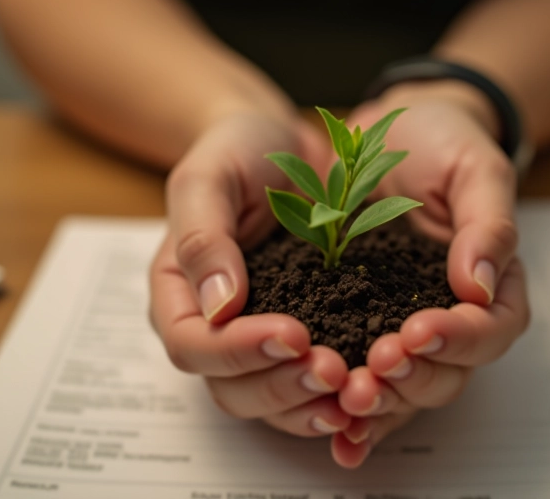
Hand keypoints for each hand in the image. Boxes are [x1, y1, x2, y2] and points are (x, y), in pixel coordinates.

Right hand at [149, 113, 353, 438]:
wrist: (287, 144)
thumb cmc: (239, 151)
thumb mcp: (209, 176)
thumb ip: (203, 236)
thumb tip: (219, 305)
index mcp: (178, 294)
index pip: (192, 346)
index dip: (237, 352)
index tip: (292, 334)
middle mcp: (212, 330)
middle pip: (231, 389)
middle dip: (282, 386)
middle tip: (333, 370)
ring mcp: (257, 342)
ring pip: (271, 404)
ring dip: (312, 404)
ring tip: (356, 388)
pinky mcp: (303, 343)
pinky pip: (310, 389)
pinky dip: (338, 399)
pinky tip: (372, 392)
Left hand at [330, 82, 530, 466]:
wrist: (386, 133)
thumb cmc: (441, 144)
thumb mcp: (475, 168)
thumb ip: (488, 224)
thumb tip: (482, 284)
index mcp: (494, 288)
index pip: (490, 330)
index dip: (459, 339)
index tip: (420, 329)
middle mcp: (453, 321)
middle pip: (446, 376)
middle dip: (411, 378)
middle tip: (375, 364)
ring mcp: (405, 334)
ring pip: (402, 392)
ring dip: (376, 400)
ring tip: (345, 393)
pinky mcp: (359, 333)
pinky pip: (360, 385)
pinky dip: (346, 412)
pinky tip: (329, 426)